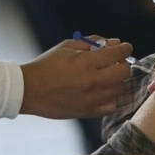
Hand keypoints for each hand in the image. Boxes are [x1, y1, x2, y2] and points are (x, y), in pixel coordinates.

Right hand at [19, 36, 133, 118]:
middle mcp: (91, 81)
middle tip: (116, 62)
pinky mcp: (87, 112)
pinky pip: (111, 107)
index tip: (125, 47)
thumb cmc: (47, 65)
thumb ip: (91, 43)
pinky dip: (111, 99)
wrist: (29, 90)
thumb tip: (113, 43)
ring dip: (118, 81)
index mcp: (85, 62)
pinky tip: (103, 92)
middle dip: (124, 64)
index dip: (125, 48)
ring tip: (108, 77)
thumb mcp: (67, 46)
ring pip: (120, 90)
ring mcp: (90, 99)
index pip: (117, 53)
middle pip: (124, 72)